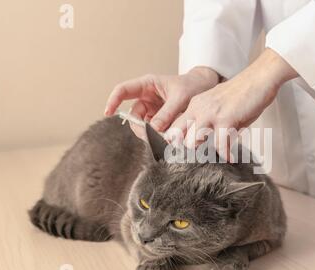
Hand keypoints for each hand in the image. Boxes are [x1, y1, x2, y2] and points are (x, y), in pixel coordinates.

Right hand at [104, 67, 218, 135]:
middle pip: (134, 115)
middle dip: (141, 128)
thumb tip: (153, 129)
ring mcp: (153, 110)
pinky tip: (171, 139)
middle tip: (153, 138)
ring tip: (168, 138)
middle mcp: (147, 98)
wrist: (206, 89)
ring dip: (152, 134)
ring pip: (144, 126)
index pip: (123, 90)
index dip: (113, 101)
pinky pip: (155, 131)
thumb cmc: (192, 86)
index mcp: (147, 85)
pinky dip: (160, 137)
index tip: (108, 113)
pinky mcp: (161, 121)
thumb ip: (167, 113)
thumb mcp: (181, 98)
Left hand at [168, 48, 297, 159]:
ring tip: (215, 155)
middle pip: (177, 135)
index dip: (177, 141)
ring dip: (204, 152)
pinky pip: (220, 145)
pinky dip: (226, 154)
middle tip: (201, 156)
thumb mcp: (218, 107)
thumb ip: (209, 123)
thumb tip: (207, 145)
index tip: (186, 152)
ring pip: (192, 142)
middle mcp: (198, 109)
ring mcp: (211, 114)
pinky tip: (230, 157)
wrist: (259, 78)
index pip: (174, 126)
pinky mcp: (226, 120)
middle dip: (186, 148)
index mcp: (194, 105)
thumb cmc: (242, 95)